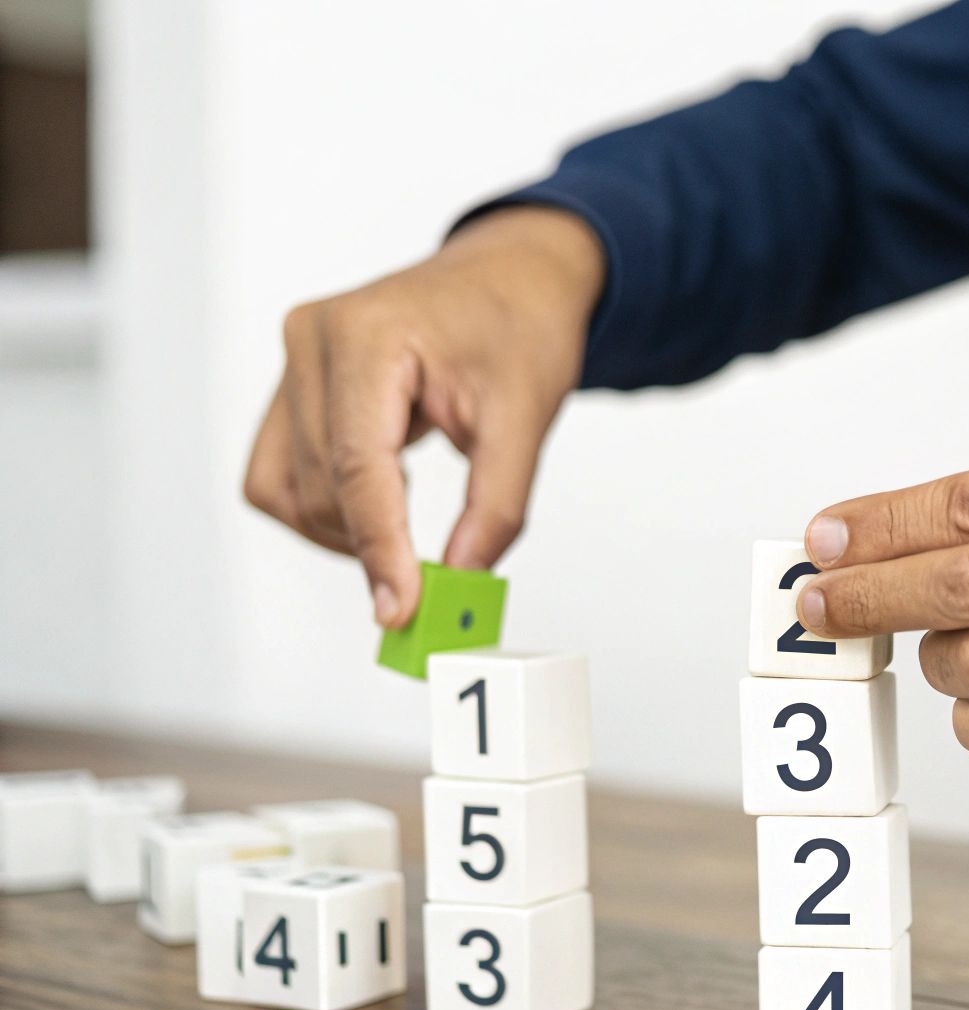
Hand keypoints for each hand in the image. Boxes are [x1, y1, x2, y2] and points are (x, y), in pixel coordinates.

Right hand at [243, 206, 603, 627]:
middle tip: (432, 584)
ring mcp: (293, 360)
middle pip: (322, 487)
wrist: (510, 277)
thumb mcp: (527, 416)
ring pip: (284, 490)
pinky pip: (279, 473)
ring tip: (408, 533)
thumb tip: (461, 580)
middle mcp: (312, 339)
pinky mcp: (291, 386)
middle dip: (372, 546)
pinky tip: (379, 508)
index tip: (401, 610)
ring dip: (342, 532)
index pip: (358, 467)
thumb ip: (496, 505)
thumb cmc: (519, 326)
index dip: (378, 548)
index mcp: (368, 335)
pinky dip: (325, 509)